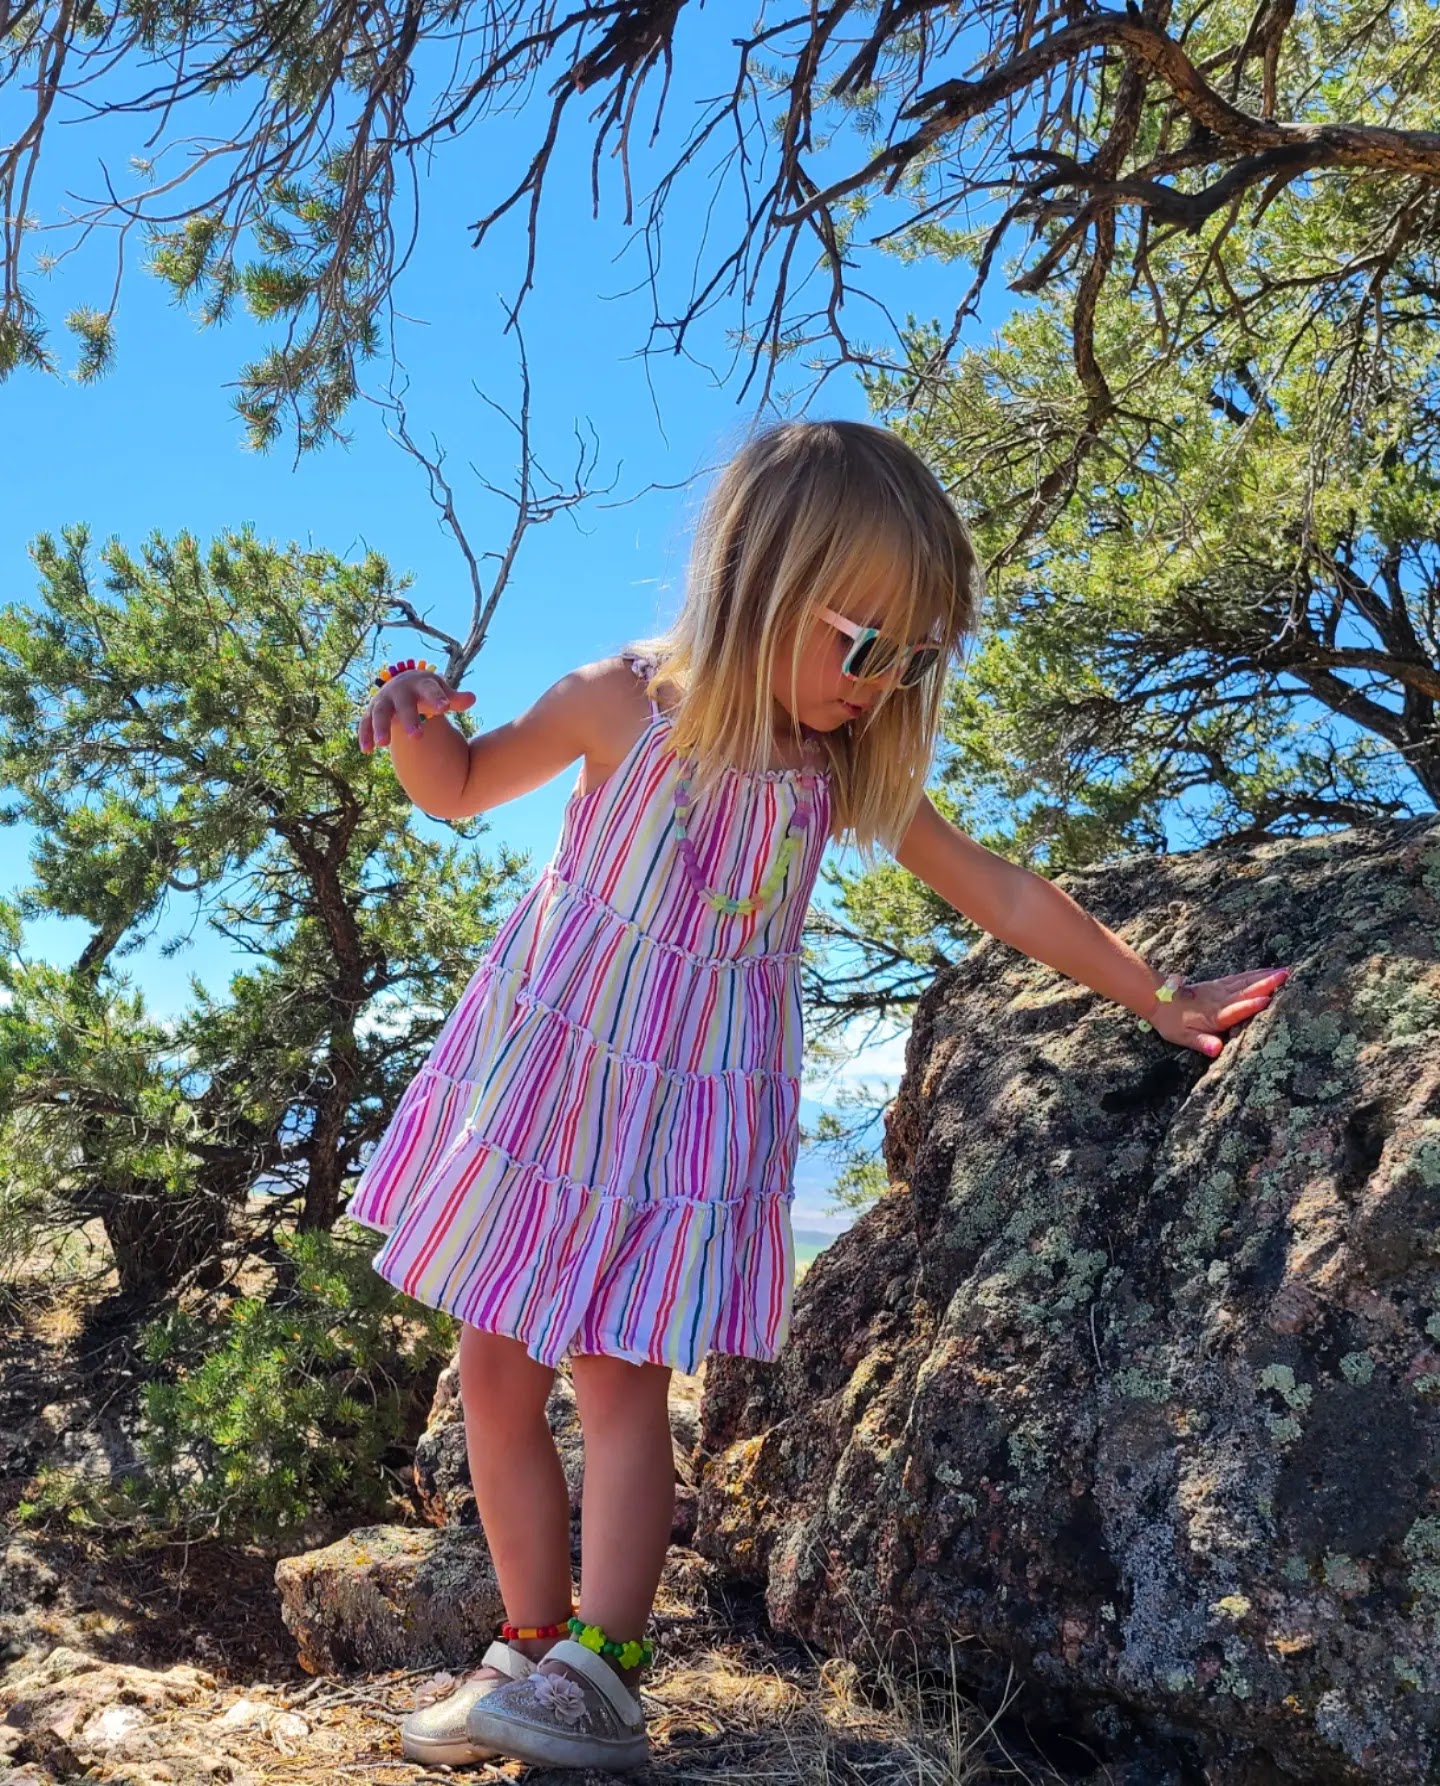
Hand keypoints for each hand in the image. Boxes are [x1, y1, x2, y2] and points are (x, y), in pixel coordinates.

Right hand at [359, 668, 475, 753]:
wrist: (404, 683)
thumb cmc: (429, 691)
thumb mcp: (442, 692)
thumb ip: (455, 699)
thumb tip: (472, 699)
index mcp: (420, 684)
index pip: (430, 690)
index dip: (436, 698)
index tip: (444, 707)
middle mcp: (400, 691)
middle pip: (404, 704)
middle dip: (409, 719)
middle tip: (417, 737)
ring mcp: (384, 701)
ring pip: (380, 712)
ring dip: (381, 727)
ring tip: (384, 744)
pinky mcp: (372, 712)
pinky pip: (365, 722)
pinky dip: (365, 734)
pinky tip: (367, 750)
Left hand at [1146, 967, 1291, 1058]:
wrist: (1159, 1000)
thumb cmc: (1173, 1023)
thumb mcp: (1184, 1037)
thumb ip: (1201, 1042)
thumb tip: (1215, 1049)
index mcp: (1214, 1015)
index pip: (1234, 1010)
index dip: (1249, 1007)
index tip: (1267, 1001)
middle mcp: (1219, 1000)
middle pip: (1245, 991)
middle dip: (1266, 984)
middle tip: (1287, 976)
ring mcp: (1219, 990)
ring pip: (1245, 982)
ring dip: (1265, 976)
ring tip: (1285, 971)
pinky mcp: (1218, 984)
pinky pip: (1240, 978)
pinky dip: (1255, 973)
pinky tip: (1267, 970)